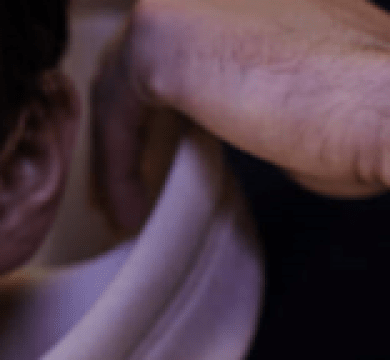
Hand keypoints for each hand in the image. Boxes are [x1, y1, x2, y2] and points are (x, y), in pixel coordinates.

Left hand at [93, 0, 389, 233]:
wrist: (388, 114)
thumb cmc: (365, 117)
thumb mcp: (300, 93)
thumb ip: (255, 86)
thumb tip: (236, 110)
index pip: (188, 45)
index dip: (166, 107)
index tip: (160, 161)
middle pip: (145, 58)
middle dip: (132, 127)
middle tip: (129, 185)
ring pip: (123, 80)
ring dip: (119, 149)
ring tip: (125, 204)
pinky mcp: (159, 35)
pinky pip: (116, 108)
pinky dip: (115, 163)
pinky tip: (127, 206)